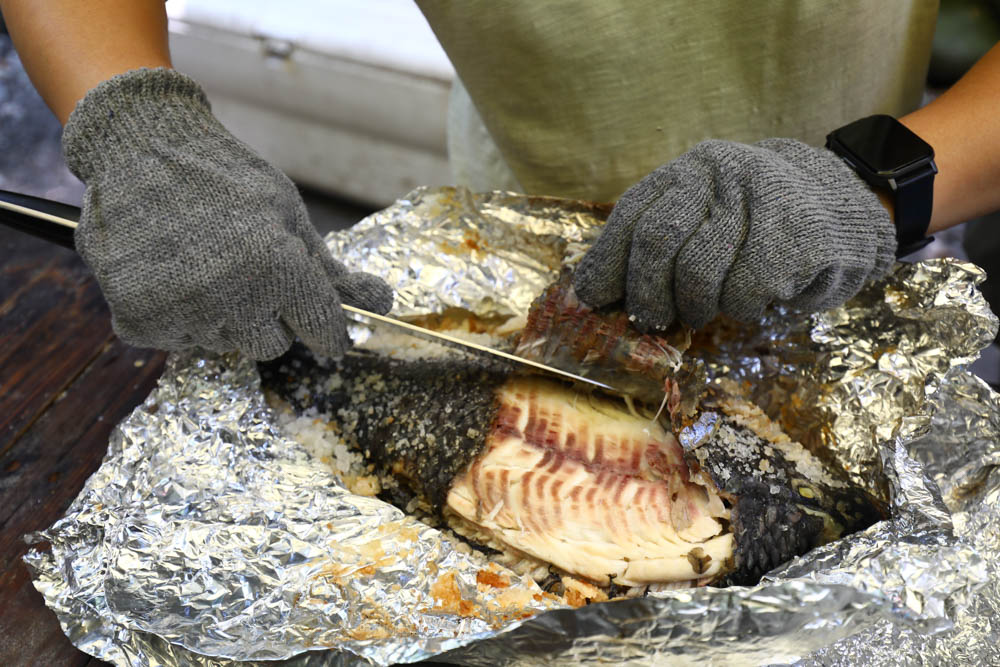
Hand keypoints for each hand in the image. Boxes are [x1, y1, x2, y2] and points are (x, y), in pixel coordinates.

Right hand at [63, 68, 391, 359]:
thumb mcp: (289, 215)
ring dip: (221, 316)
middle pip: (270, 346)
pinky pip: (178, 340)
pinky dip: (178, 316)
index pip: (322, 329)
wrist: (140, 147)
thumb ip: (332, 271)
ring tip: (202, 263)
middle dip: (267, 317)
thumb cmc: (225, 178)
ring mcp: (181, 312)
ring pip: (223, 344)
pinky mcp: (138, 321)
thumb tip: (381, 304)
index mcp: (276, 267)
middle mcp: (231, 298)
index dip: (328, 330)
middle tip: (247, 272)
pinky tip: (171, 273)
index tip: (327, 331)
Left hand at [573, 139, 896, 330]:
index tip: (591, 298)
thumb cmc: (755, 225)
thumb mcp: (702, 218)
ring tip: (707, 310)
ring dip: (696, 306)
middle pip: (658, 241)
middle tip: (652, 321)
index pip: (632, 215)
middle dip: (647, 293)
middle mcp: (718, 173)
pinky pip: (745, 291)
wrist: (843, 205)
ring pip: (699, 272)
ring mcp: (759, 196)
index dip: (608, 261)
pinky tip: (751, 300)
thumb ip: (656, 244)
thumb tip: (596, 293)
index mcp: (687, 172)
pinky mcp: (796, 231)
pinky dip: (741, 308)